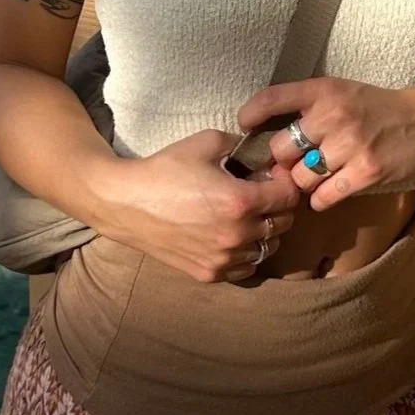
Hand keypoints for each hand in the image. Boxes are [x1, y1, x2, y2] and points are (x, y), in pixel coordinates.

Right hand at [100, 129, 303, 282]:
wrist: (126, 203)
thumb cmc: (165, 169)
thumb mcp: (206, 141)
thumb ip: (241, 144)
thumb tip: (261, 154)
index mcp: (241, 201)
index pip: (288, 196)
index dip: (285, 182)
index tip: (274, 176)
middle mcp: (237, 234)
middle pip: (283, 223)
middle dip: (278, 206)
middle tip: (262, 194)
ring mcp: (223, 258)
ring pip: (267, 248)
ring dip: (265, 231)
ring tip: (247, 216)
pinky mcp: (209, 272)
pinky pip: (246, 268)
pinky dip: (247, 254)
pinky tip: (233, 237)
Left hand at [232, 77, 414, 212]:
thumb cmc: (373, 107)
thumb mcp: (338, 91)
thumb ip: (305, 108)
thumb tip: (267, 140)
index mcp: (323, 91)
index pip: (272, 98)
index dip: (251, 114)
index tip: (245, 126)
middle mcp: (333, 115)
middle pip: (281, 149)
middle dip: (281, 161)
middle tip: (288, 165)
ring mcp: (350, 145)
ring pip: (300, 178)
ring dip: (301, 182)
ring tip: (311, 178)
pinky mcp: (365, 172)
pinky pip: (323, 196)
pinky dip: (319, 199)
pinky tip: (325, 191)